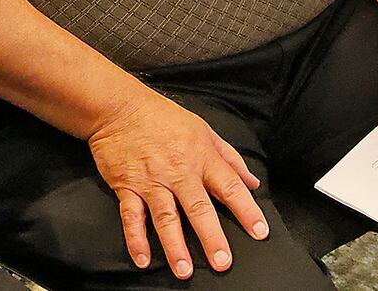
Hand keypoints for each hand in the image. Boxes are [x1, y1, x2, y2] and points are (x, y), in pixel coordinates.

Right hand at [88, 84, 266, 278]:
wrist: (118, 108)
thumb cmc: (162, 118)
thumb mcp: (203, 130)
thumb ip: (229, 158)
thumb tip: (252, 182)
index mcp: (201, 157)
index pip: (229, 186)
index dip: (246, 209)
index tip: (259, 231)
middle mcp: (178, 171)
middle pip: (198, 208)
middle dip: (211, 237)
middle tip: (222, 262)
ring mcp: (151, 181)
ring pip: (165, 217)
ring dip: (174, 245)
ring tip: (184, 270)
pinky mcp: (127, 186)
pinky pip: (131, 216)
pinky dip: (136, 238)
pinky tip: (143, 258)